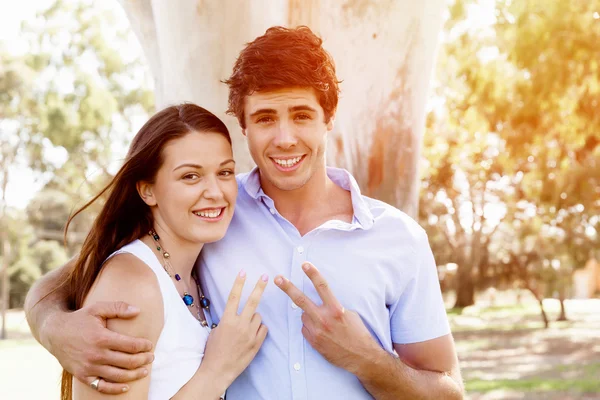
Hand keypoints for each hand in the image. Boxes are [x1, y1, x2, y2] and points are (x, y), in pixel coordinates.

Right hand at [47, 301, 153, 393]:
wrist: (54, 333)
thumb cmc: (79, 319)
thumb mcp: (97, 308)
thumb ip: (118, 307)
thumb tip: (138, 310)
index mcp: (102, 338)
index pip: (131, 345)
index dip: (144, 346)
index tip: (150, 345)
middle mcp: (96, 355)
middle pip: (127, 362)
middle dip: (143, 360)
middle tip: (151, 357)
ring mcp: (89, 367)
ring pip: (118, 376)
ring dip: (135, 375)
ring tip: (145, 371)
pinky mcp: (83, 376)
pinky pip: (102, 387)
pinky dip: (115, 389)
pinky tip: (126, 386)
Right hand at [200, 270, 268, 388]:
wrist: (218, 370)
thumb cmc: (214, 351)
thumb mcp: (217, 331)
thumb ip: (228, 320)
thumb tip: (237, 313)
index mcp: (227, 320)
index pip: (234, 297)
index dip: (239, 283)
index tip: (243, 272)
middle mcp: (240, 325)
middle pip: (252, 301)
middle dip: (259, 287)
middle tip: (264, 277)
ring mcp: (250, 334)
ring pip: (258, 316)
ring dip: (254, 318)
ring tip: (245, 328)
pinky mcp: (257, 343)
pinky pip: (263, 329)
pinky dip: (259, 329)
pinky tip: (251, 335)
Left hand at [274, 262, 381, 372]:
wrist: (360, 356)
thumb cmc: (357, 333)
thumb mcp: (349, 314)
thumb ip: (333, 306)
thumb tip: (321, 302)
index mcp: (336, 309)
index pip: (322, 287)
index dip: (313, 274)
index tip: (304, 264)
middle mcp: (324, 319)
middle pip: (301, 299)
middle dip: (288, 287)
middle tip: (278, 278)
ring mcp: (317, 331)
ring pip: (304, 315)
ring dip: (310, 315)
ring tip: (324, 324)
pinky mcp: (313, 341)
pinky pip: (305, 328)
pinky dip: (311, 327)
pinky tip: (322, 333)